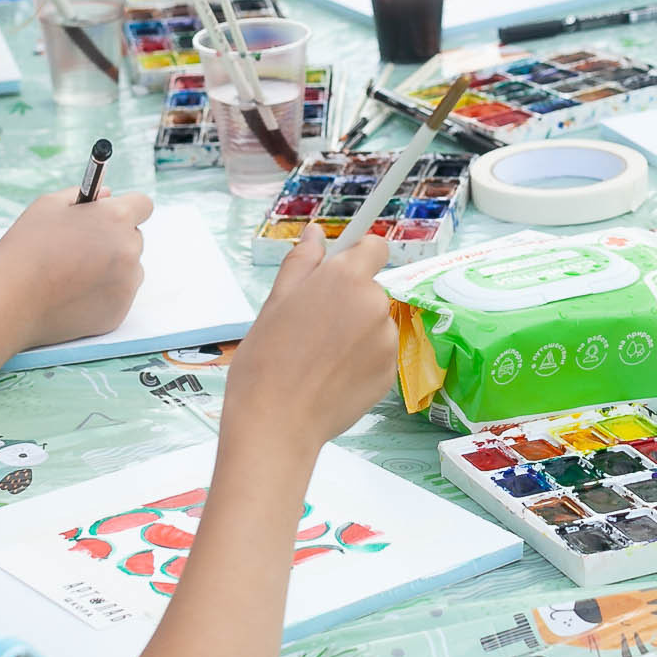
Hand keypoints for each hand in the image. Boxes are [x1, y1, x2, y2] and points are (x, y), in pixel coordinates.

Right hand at [0, 187, 153, 351]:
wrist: (11, 301)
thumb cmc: (26, 249)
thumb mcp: (48, 206)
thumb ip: (84, 195)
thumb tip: (108, 195)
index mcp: (115, 218)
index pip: (143, 205)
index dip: (127, 208)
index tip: (111, 215)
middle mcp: (129, 249)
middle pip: (134, 238)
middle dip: (114, 239)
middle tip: (82, 247)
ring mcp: (127, 283)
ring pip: (130, 268)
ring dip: (112, 267)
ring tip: (73, 274)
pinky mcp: (119, 310)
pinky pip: (119, 294)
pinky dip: (103, 293)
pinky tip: (73, 293)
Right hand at [221, 234, 395, 454]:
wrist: (276, 423)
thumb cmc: (266, 361)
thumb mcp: (276, 301)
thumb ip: (302, 262)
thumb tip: (316, 233)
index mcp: (346, 278)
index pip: (376, 246)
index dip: (358, 255)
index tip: (339, 270)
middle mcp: (375, 304)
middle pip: (370, 289)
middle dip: (348, 300)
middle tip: (311, 326)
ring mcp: (387, 341)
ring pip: (374, 323)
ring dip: (355, 332)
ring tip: (318, 357)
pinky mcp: (390, 373)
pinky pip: (378, 355)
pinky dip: (360, 361)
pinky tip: (330, 377)